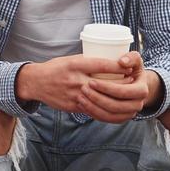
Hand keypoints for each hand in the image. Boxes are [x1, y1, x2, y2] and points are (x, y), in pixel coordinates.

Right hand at [16, 53, 137, 118]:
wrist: (36, 82)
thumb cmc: (55, 68)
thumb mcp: (70, 60)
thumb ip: (88, 62)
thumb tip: (108, 61)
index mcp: (76, 65)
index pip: (102, 65)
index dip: (118, 67)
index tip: (129, 67)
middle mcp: (76, 80)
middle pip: (105, 85)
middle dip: (122, 85)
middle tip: (133, 82)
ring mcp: (75, 95)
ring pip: (102, 101)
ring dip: (117, 100)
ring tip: (127, 97)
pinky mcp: (73, 106)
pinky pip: (94, 110)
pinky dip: (106, 110)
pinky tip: (116, 108)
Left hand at [81, 52, 159, 123]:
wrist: (132, 82)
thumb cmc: (130, 68)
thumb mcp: (134, 60)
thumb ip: (131, 57)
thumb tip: (122, 62)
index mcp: (142, 90)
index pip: (124, 92)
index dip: (107, 88)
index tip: (91, 81)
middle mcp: (138, 104)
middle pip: (116, 106)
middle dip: (97, 99)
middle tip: (83, 89)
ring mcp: (129, 113)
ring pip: (110, 116)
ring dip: (93, 108)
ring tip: (80, 97)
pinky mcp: (120, 119)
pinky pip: (106, 120)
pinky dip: (94, 114)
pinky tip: (83, 105)